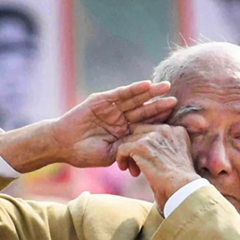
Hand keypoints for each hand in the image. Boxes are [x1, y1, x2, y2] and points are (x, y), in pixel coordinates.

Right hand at [53, 81, 176, 167]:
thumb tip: (146, 150)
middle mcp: (121, 118)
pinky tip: (146, 85)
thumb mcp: (111, 154)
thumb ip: (126, 149)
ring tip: (165, 87)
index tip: (176, 120)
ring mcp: (112, 108)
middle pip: (144, 110)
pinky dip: (133, 89)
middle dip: (160, 105)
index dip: (160, 122)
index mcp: (125, 132)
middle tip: (176, 100)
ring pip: (135, 99)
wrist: (63, 145)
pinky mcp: (102, 100)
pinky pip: (120, 93)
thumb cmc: (85, 153)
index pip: (146, 125)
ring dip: (150, 93)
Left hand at [115, 124, 200, 210]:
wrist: (183, 188)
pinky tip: (124, 168)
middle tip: (138, 167)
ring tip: (133, 171)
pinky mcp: (141, 146)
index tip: (148, 160)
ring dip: (130, 155)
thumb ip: (167, 150)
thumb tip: (153, 154)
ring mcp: (153, 136)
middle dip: (137, 148)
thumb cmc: (182, 183)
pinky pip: (123, 147)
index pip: (154, 130)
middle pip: (141, 132)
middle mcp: (166, 129)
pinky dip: (121, 158)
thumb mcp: (179, 159)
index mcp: (177, 131)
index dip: (147, 144)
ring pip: (131, 139)